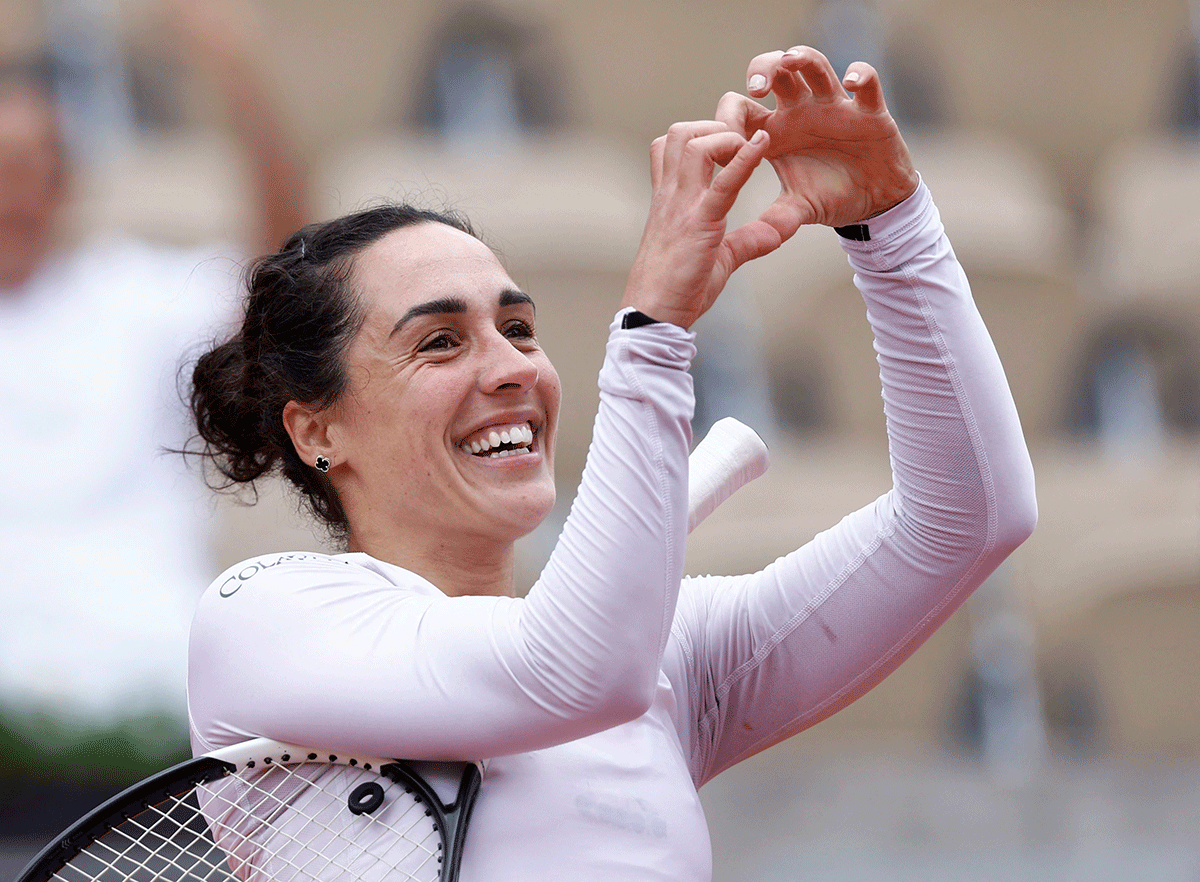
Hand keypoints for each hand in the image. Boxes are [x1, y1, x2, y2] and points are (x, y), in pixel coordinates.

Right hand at [621, 121, 786, 328]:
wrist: (654, 316)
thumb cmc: (678, 290)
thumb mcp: (719, 257)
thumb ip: (748, 240)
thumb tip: (779, 231)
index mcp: (669, 200)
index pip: (669, 146)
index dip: (699, 134)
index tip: (729, 144)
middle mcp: (671, 196)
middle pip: (680, 133)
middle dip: (712, 126)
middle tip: (739, 145)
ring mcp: (681, 207)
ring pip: (694, 144)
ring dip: (726, 137)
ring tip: (747, 149)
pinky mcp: (699, 224)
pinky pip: (722, 182)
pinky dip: (744, 158)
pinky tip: (763, 144)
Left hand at [716, 46, 918, 235]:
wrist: (874, 205)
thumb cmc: (831, 198)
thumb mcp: (798, 209)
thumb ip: (775, 219)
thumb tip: (753, 239)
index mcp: (776, 131)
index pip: (742, 108)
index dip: (730, 117)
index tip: (728, 139)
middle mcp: (801, 111)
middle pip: (776, 73)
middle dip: (763, 70)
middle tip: (757, 88)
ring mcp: (834, 107)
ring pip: (814, 66)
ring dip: (802, 59)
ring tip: (790, 62)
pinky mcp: (869, 111)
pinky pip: (867, 83)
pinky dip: (862, 75)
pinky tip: (852, 82)